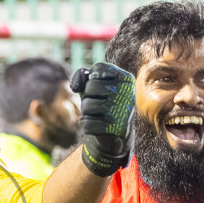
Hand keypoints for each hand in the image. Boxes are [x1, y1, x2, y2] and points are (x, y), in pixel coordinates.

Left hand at [69, 61, 135, 176]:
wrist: (114, 134)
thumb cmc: (102, 104)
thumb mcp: (94, 87)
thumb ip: (84, 78)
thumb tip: (76, 84)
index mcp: (126, 79)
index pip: (98, 68)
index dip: (90, 78)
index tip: (96, 88)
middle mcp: (127, 93)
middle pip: (91, 86)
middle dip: (87, 96)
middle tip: (96, 103)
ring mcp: (122, 110)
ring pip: (87, 105)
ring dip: (86, 111)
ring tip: (96, 115)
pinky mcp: (115, 128)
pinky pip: (87, 122)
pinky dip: (86, 125)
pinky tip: (96, 126)